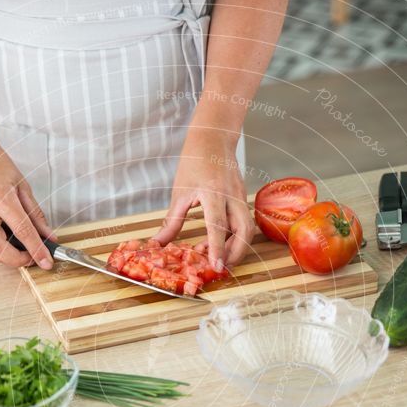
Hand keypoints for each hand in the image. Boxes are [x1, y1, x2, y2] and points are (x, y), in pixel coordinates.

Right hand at [0, 131, 55, 268]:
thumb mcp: (22, 185)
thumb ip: (36, 214)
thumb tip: (48, 235)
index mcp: (1, 197)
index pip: (23, 231)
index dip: (37, 250)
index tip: (47, 262)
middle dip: (17, 260)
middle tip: (31, 258)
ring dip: (4, 257)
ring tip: (17, 251)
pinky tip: (3, 242)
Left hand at [154, 129, 254, 268]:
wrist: (213, 137)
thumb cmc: (193, 162)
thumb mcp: (179, 193)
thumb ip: (171, 222)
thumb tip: (159, 244)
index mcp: (213, 192)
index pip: (218, 225)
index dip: (217, 248)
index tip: (216, 267)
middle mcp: (231, 195)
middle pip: (244, 231)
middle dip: (236, 254)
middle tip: (220, 268)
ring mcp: (240, 196)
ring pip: (247, 230)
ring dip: (236, 247)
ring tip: (216, 257)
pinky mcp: (243, 199)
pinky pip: (243, 223)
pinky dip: (233, 237)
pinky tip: (217, 243)